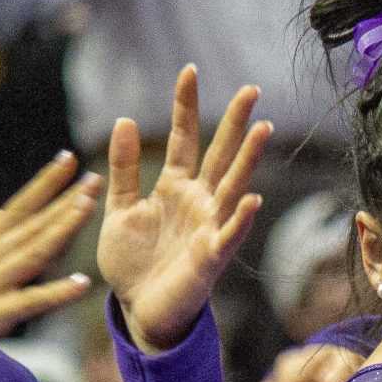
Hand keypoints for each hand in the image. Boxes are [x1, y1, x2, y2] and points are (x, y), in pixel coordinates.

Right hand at [0, 151, 99, 381]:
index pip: (15, 209)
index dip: (43, 184)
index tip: (68, 159)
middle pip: (30, 225)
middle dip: (63, 199)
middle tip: (94, 178)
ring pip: (31, 252)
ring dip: (62, 228)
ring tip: (89, 207)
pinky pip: (29, 302)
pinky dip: (57, 292)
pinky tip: (82, 283)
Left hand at [97, 66, 270, 353]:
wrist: (139, 311)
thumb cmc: (134, 264)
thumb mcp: (119, 209)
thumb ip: (124, 169)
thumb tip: (125, 120)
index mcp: (175, 187)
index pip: (185, 137)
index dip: (186, 105)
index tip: (188, 71)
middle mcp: (198, 202)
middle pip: (220, 154)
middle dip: (235, 122)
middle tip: (251, 89)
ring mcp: (208, 227)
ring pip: (231, 187)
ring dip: (247, 160)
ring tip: (262, 129)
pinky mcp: (210, 258)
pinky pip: (227, 236)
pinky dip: (239, 219)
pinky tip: (251, 200)